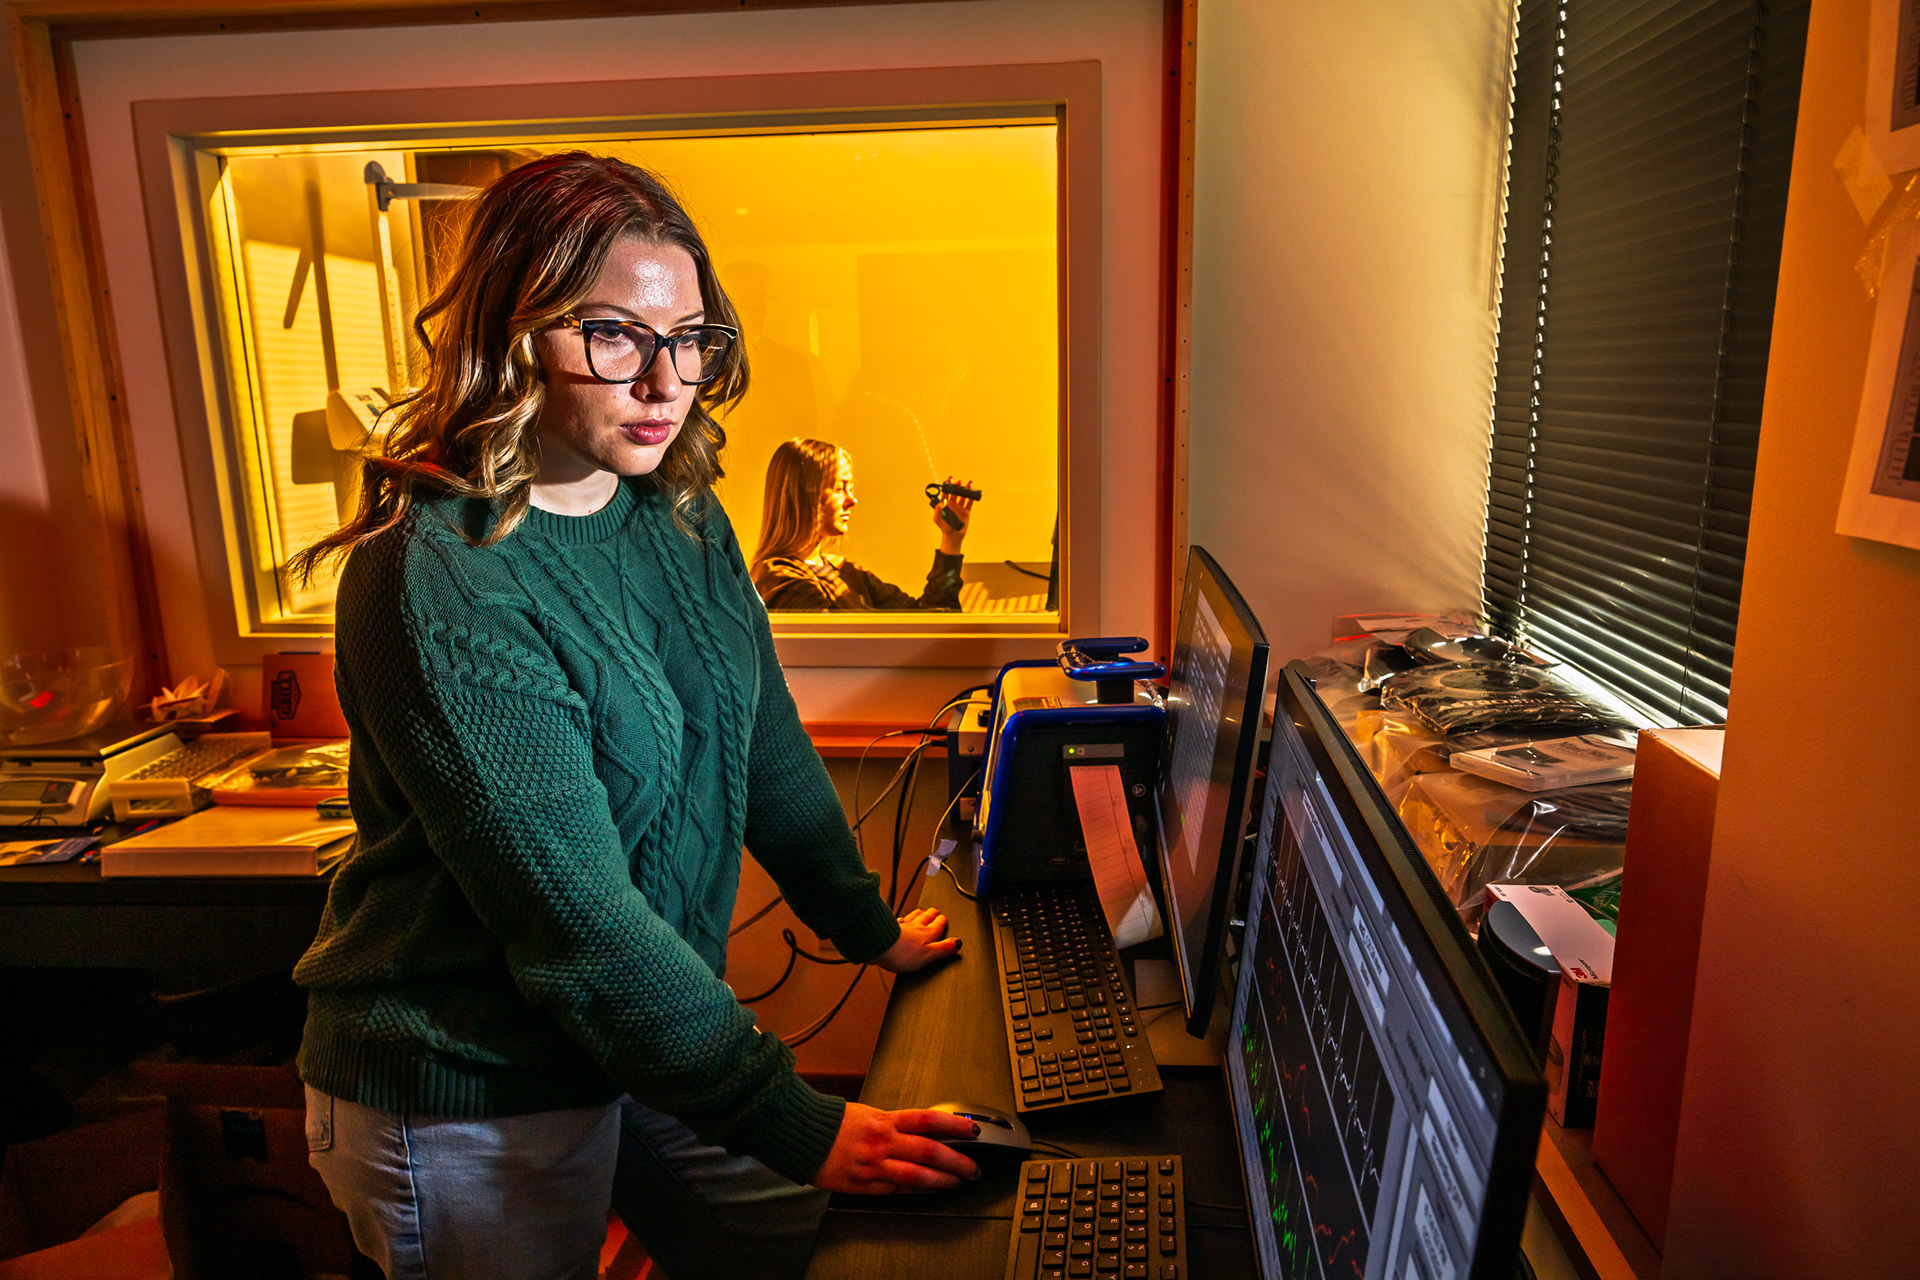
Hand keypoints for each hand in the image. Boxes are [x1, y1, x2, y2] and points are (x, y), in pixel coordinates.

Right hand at [811, 1102, 980, 1193]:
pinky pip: (896, 1190)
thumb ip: (892, 1123)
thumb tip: (918, 1130)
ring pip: (917, 1176)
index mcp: (885, 1120)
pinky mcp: (864, 1185)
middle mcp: (883, 1142)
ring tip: (957, 1183)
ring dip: (942, 1181)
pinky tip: (929, 1191)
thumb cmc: (830, 1122)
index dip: (954, 1126)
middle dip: (957, 1162)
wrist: (800, 1135)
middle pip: (930, 1152)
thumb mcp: (867, 1113)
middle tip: (973, 1168)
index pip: (929, 1120)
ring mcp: (874, 1166)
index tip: (972, 1130)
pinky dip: (916, 1192)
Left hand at [876, 907, 959, 972]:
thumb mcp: (928, 955)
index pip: (937, 926)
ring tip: (921, 911)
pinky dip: (902, 919)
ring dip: (918, 913)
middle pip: (925, 918)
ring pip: (912, 917)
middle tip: (935, 910)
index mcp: (926, 934)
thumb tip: (958, 943)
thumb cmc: (901, 952)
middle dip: (931, 914)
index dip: (941, 922)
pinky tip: (899, 920)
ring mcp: (900, 926)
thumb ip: (943, 949)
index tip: (944, 918)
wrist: (877, 944)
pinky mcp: (887, 928)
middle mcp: (914, 927)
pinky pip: (897, 921)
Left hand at [933, 476, 973, 554]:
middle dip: (957, 486)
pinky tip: (974, 490)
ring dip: (966, 489)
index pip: (946, 493)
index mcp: (945, 504)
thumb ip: (938, 509)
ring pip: (963, 496)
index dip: (947, 486)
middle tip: (959, 481)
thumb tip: (943, 500)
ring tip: (969, 483)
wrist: (953, 536)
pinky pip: (970, 502)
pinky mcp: (966, 511)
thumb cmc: (944, 527)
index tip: (949, 479)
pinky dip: (972, 496)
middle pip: (955, 492)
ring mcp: (960, 507)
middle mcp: (952, 504)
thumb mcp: (937, 519)